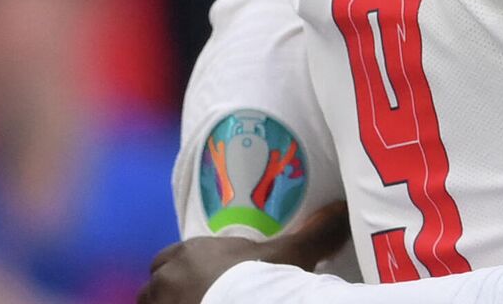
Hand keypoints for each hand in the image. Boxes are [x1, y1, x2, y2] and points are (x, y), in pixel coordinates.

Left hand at [139, 202, 349, 303]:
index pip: (172, 258)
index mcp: (191, 252)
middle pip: (158, 284)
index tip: (209, 278)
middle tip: (200, 298)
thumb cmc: (262, 281)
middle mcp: (165, 278)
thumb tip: (344, 207)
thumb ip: (316, 231)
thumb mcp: (293, 254)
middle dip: (172, 290)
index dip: (188, 267)